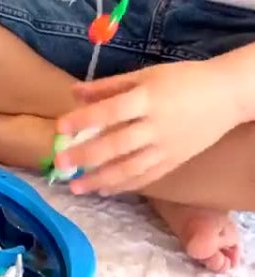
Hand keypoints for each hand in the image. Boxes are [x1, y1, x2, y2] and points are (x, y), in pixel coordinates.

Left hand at [55, 60, 238, 195]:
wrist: (228, 95)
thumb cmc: (183, 81)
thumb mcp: (146, 75)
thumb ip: (108, 87)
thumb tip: (73, 93)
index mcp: (148, 99)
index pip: (110, 111)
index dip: (83, 120)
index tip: (59, 128)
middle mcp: (156, 126)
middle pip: (116, 144)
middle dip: (85, 156)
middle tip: (59, 164)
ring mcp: (166, 147)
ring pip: (130, 168)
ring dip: (100, 180)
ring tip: (75, 187)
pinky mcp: (174, 161)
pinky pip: (146, 177)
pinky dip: (123, 186)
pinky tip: (103, 190)